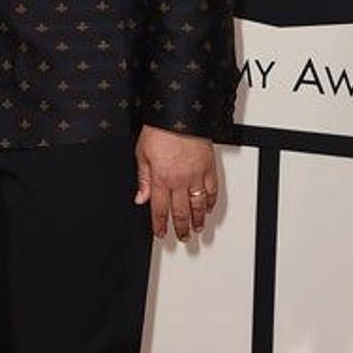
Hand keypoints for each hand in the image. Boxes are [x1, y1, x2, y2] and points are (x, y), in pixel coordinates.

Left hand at [134, 125, 218, 241]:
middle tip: (182, 237)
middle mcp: (180, 181)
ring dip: (197, 219)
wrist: (179, 115)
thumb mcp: (142, 154)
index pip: (160, 209)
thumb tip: (140, 198)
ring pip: (198, 205)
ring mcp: (196, 176)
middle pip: (181, 212)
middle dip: (181, 228)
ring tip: (197, 228)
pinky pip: (212, 190)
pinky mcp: (209, 168)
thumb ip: (143, 179)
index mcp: (161, 179)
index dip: (160, 224)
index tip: (161, 233)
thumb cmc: (159, 131)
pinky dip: (211, 201)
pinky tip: (208, 208)